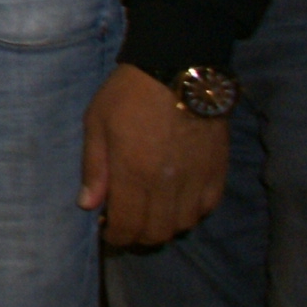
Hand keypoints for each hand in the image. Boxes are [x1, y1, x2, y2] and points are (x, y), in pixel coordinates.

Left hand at [79, 63, 229, 246]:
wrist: (179, 69)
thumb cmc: (129, 93)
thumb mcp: (97, 123)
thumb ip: (94, 167)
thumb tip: (88, 205)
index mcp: (133, 173)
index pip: (127, 225)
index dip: (115, 237)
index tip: (107, 231)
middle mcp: (167, 184)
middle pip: (156, 232)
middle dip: (137, 236)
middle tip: (127, 225)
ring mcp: (196, 179)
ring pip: (183, 225)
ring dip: (164, 227)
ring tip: (150, 214)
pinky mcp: (217, 171)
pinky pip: (207, 208)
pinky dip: (191, 213)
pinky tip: (177, 202)